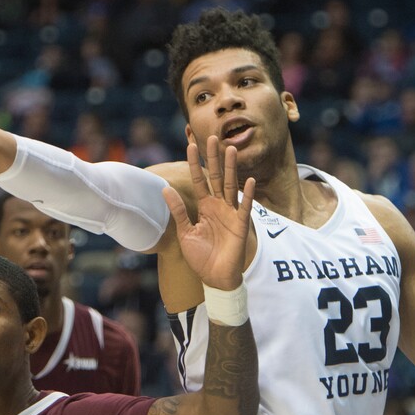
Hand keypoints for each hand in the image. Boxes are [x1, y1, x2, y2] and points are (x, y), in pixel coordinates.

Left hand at [163, 136, 254, 290]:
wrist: (214, 278)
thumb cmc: (201, 257)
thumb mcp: (185, 232)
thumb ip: (178, 211)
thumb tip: (165, 189)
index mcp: (204, 207)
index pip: (198, 180)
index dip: (194, 164)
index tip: (190, 145)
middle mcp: (218, 206)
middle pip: (215, 177)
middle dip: (213, 158)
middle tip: (212, 137)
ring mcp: (230, 214)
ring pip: (230, 186)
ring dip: (231, 169)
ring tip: (230, 150)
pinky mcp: (240, 225)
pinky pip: (244, 208)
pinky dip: (247, 195)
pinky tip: (249, 180)